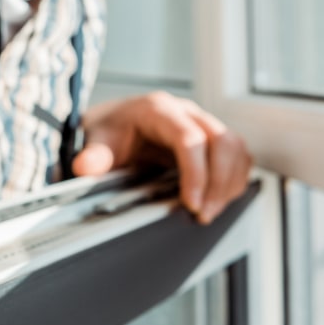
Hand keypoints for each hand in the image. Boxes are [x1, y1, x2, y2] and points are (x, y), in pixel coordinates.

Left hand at [71, 92, 251, 223]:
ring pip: (236, 148)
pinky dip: (234, 179)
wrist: (115, 122)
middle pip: (223, 141)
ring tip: (210, 212)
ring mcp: (203, 123)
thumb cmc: (109, 130)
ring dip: (230, 183)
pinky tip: (218, 200)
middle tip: (203, 214)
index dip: (196, 172)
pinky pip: (238, 155)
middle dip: (219, 182)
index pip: (190, 138)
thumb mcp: (96, 141)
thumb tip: (85, 167)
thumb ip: (93, 156)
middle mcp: (187, 112)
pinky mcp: (212, 138)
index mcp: (159, 110)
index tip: (191, 203)